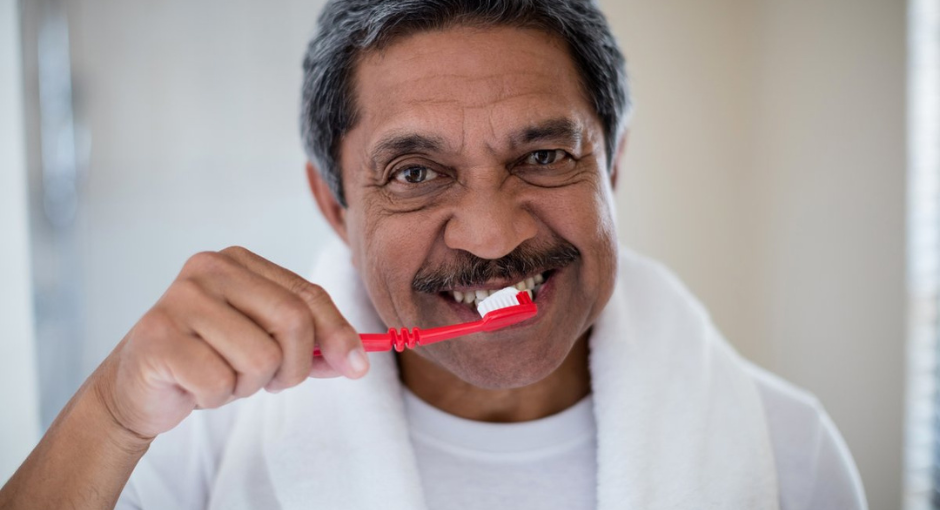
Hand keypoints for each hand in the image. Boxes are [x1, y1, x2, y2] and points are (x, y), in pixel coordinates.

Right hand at [92, 246, 368, 438]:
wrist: (137, 387)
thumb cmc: (209, 359)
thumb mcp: (266, 345)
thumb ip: (311, 345)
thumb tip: (355, 360)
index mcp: (239, 261)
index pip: (308, 295)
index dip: (339, 334)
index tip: (357, 367)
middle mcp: (208, 269)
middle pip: (293, 321)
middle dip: (295, 366)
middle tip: (273, 383)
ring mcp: (179, 300)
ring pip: (261, 358)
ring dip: (249, 385)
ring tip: (224, 379)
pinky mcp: (157, 338)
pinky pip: (221, 382)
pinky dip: (217, 398)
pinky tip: (195, 387)